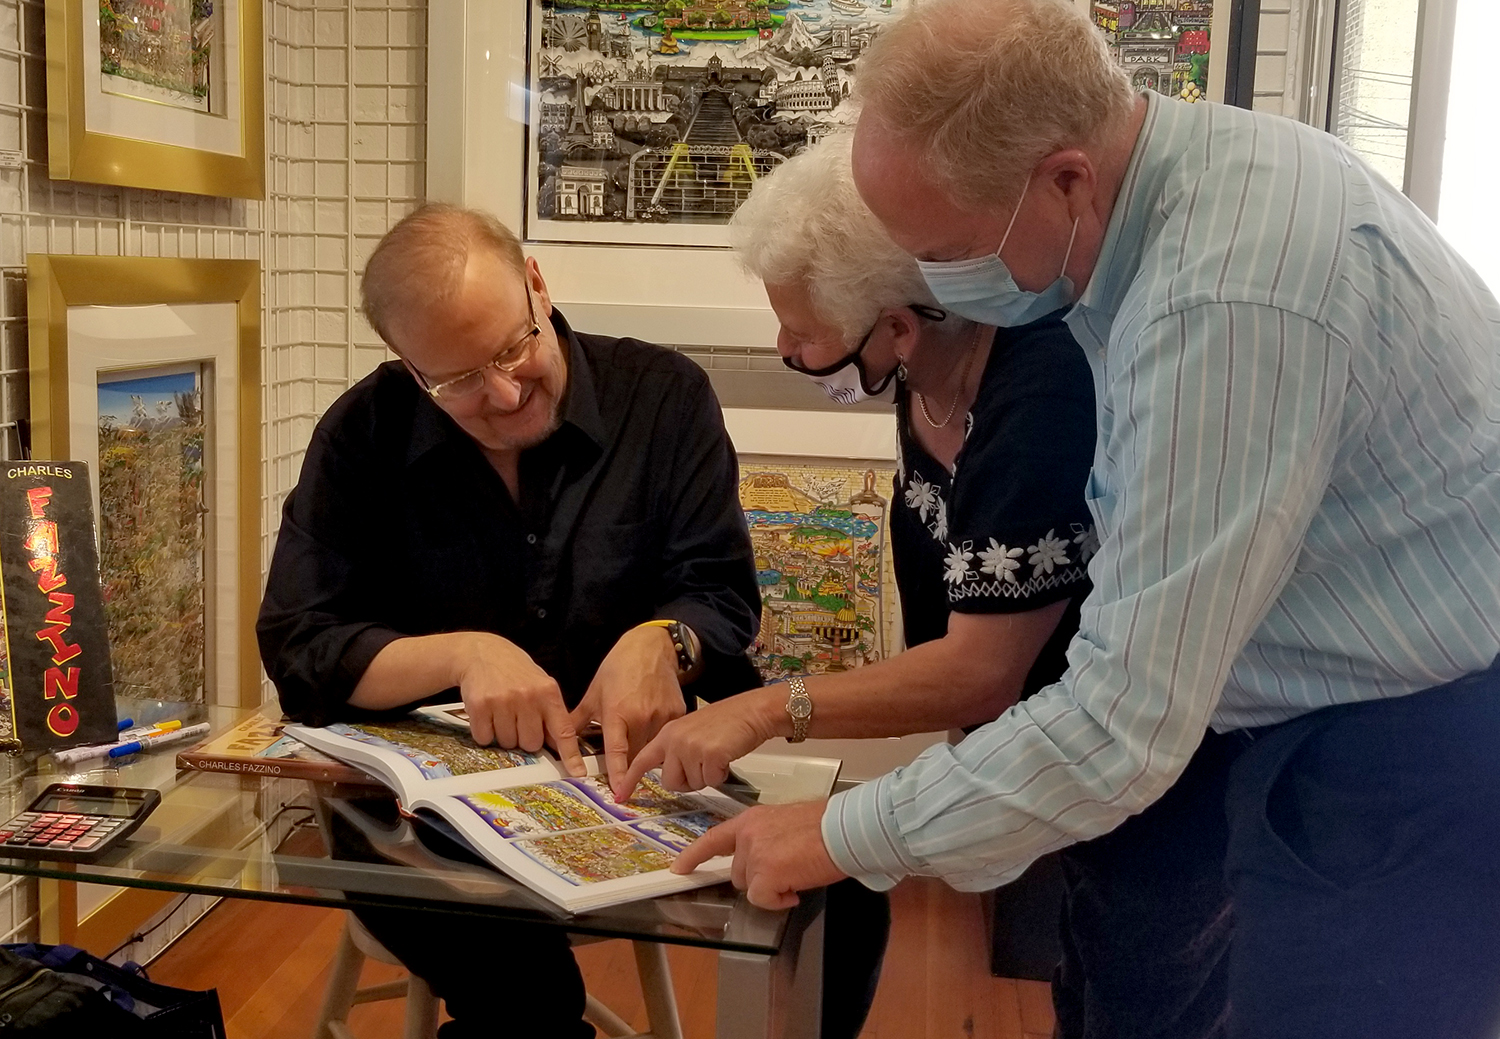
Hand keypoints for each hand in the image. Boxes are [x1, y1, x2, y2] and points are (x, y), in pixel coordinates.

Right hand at [454, 633, 583, 775]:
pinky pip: (485, 738)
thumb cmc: (515, 671)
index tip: (578, 772)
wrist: (482, 652)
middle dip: (525, 739)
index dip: (570, 755)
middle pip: (531, 744)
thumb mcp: (541, 685)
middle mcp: (527, 696)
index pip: (563, 730)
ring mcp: (503, 701)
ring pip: (508, 743)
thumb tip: (557, 746)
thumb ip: (551, 712)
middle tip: (518, 720)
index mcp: (548, 692)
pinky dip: (485, 732)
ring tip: (502, 712)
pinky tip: (488, 714)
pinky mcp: (480, 706)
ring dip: (504, 735)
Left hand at [570, 625, 687, 798]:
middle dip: (630, 765)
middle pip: (637, 755)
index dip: (619, 775)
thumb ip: (578, 720)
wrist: (652, 647)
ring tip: (637, 745)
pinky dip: (658, 739)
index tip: (619, 794)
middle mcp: (642, 717)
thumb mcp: (594, 692)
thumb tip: (559, 743)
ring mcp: (663, 716)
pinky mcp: (677, 713)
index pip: (617, 752)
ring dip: (645, 752)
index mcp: (618, 712)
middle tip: (623, 772)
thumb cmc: (619, 668)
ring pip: (654, 748)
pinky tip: (651, 729)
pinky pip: (667, 736)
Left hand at [619, 687, 781, 797]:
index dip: (630, 780)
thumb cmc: (725, 721)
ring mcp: (691, 747)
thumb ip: (675, 748)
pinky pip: (711, 781)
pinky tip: (726, 756)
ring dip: (706, 776)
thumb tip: (669, 775)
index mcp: (667, 733)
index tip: (621, 797)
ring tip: (716, 755)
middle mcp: (675, 740)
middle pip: (670, 782)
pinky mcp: (710, 755)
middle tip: (702, 764)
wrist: (750, 711)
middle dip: (687, 781)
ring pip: (692, 784)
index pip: (642, 760)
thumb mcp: (691, 730)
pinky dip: (721, 774)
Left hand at [671, 801, 847, 909]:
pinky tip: (797, 887)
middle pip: (738, 873)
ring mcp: (754, 855)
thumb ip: (767, 839)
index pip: (714, 838)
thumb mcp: (785, 823)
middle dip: (759, 878)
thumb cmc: (825, 826)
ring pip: (751, 888)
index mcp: (751, 820)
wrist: (843, 829)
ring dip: (771, 888)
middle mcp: (747, 836)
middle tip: (788, 869)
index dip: (694, 855)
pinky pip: (763, 900)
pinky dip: (779, 900)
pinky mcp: (764, 875)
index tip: (679, 867)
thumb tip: (769, 861)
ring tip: (796, 873)